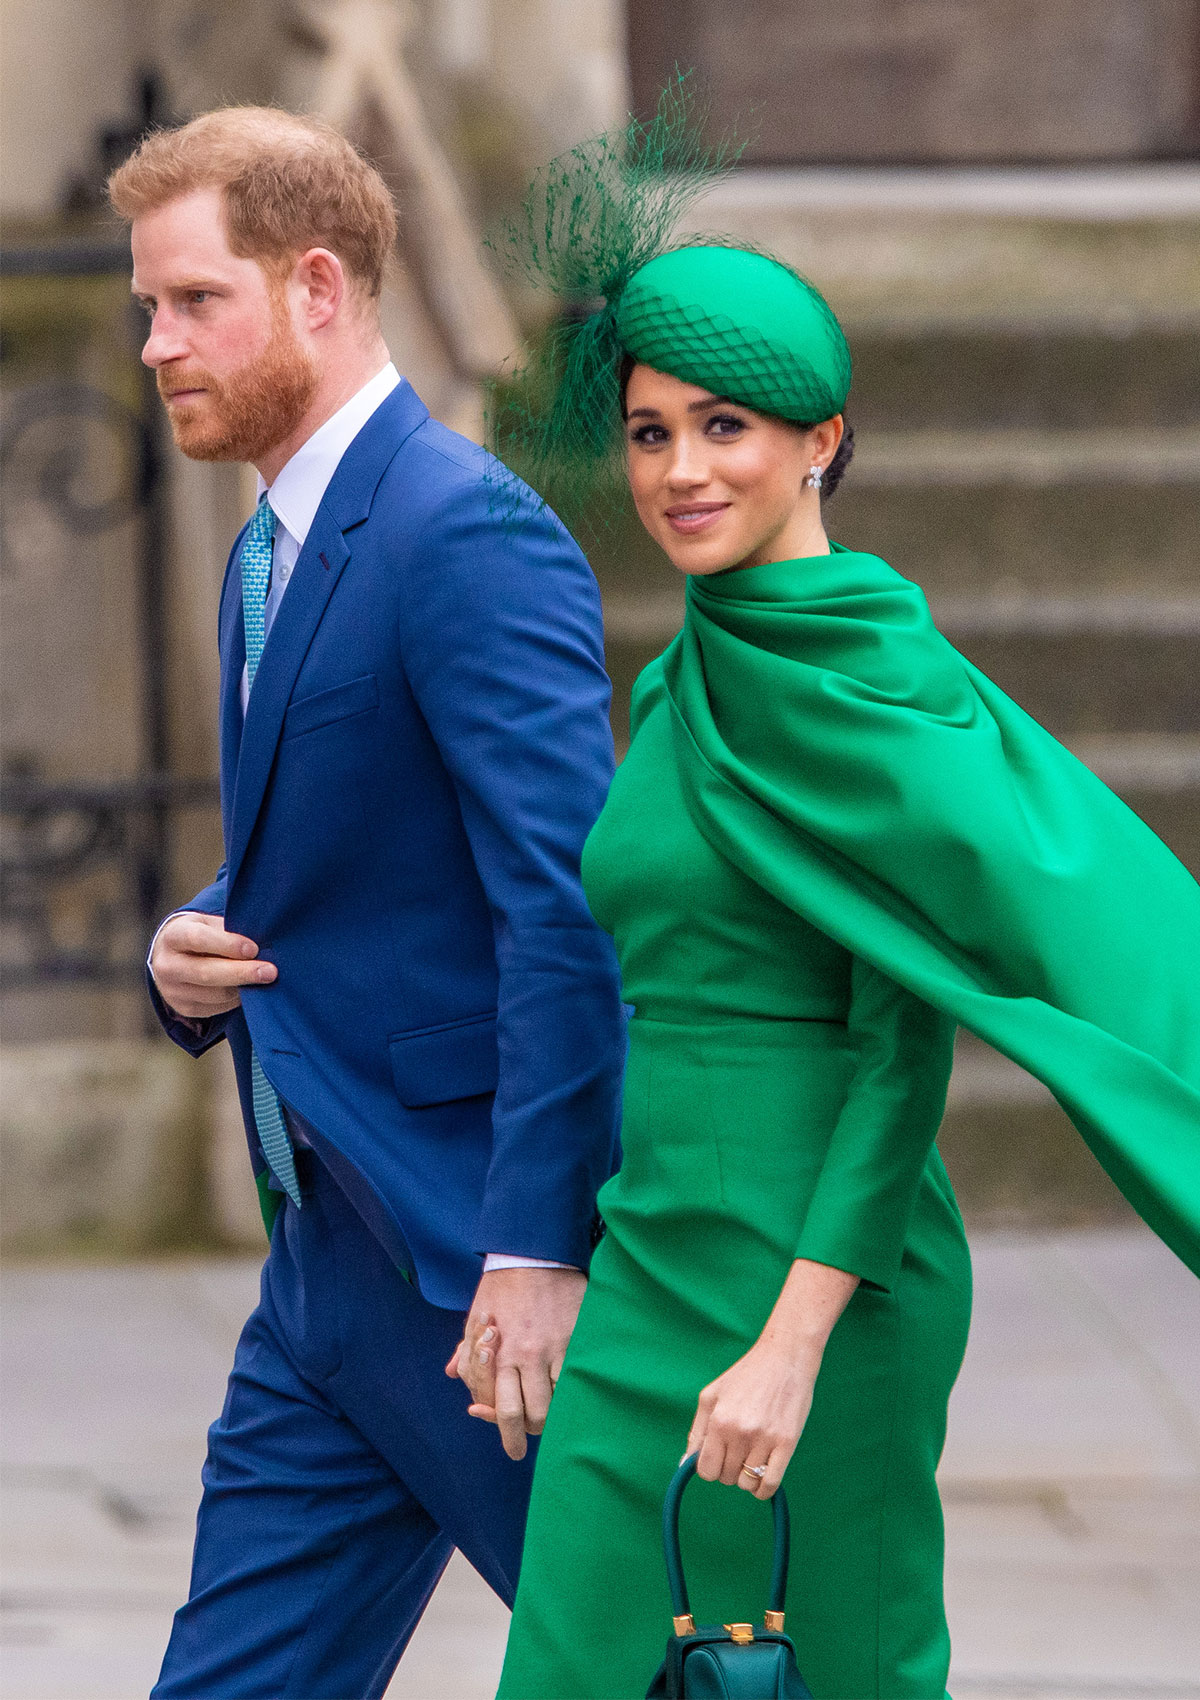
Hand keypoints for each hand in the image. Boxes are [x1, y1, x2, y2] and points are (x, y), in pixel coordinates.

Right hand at [150, 912, 276, 1018]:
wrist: (170, 958)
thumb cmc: (198, 936)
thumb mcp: (207, 924)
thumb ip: (227, 931)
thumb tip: (260, 945)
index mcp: (173, 937)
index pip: (197, 939)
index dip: (227, 944)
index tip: (253, 949)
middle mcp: (167, 965)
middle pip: (206, 973)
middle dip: (242, 973)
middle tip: (270, 972)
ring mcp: (173, 991)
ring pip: (215, 994)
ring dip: (243, 988)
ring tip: (264, 979)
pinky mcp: (184, 1009)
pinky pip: (217, 1007)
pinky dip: (236, 999)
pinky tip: (247, 989)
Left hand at [445, 1266, 585, 1459]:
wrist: (534, 1254)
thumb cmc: (501, 1286)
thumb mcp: (475, 1316)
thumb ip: (467, 1349)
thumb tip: (453, 1374)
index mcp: (502, 1354)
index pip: (504, 1409)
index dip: (505, 1432)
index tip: (511, 1446)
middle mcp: (529, 1356)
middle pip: (535, 1415)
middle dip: (530, 1435)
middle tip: (529, 1443)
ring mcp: (557, 1348)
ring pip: (561, 1402)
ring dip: (556, 1418)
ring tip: (552, 1422)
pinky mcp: (579, 1338)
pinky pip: (580, 1378)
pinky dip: (575, 1394)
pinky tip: (572, 1398)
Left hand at [686, 1337, 820, 1500]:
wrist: (785, 1358)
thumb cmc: (746, 1375)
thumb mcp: (712, 1396)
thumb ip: (697, 1432)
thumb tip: (684, 1465)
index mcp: (719, 1421)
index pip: (706, 1470)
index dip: (710, 1467)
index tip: (719, 1456)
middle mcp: (740, 1432)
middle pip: (726, 1477)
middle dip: (728, 1469)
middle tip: (738, 1449)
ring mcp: (765, 1439)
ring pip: (747, 1484)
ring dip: (747, 1478)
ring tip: (752, 1456)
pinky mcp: (787, 1443)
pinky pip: (771, 1484)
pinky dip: (764, 1489)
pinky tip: (764, 1475)